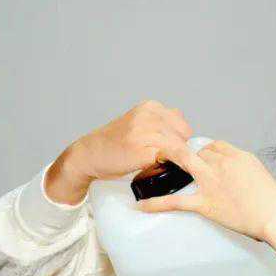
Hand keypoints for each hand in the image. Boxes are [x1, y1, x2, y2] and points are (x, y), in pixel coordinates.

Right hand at [48, 100, 192, 203]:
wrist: (89, 154)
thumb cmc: (115, 144)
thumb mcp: (140, 123)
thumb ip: (161, 123)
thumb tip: (187, 133)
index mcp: (150, 107)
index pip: (183, 125)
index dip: (179, 141)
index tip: (167, 149)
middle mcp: (149, 115)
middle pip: (184, 136)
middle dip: (177, 149)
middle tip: (158, 157)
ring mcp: (145, 131)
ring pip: (180, 147)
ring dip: (173, 159)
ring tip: (156, 163)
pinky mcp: (142, 149)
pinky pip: (171, 158)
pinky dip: (171, 166)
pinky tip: (158, 168)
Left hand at [136, 140, 275, 241]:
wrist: (275, 213)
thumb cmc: (272, 198)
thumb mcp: (259, 173)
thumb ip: (243, 168)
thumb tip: (235, 172)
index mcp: (236, 156)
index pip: (213, 145)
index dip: (203, 150)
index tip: (198, 155)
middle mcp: (221, 164)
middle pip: (195, 149)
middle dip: (182, 150)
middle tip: (170, 154)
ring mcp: (211, 182)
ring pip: (183, 163)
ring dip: (167, 160)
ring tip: (152, 161)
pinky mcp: (205, 203)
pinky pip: (176, 201)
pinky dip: (157, 203)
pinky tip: (142, 205)